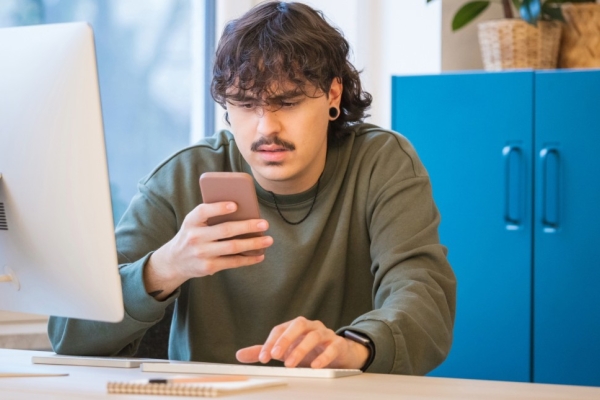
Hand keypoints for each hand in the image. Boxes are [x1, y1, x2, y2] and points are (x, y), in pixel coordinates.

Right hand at [144, 201, 272, 298]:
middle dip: (247, 226)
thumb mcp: (194, 223)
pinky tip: (259, 255)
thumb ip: (211, 216)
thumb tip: (243, 212)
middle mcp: (195, 237)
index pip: (203, 211)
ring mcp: (202, 253)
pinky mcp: (208, 267)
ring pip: (232, 247)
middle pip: (225, 230)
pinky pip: (233, 262)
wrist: (174, 261)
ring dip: (253, 243)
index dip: (219, 208)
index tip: (235, 205)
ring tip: (268, 240)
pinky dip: (248, 259)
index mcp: (191, 221)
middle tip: (264, 224)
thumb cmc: (191, 236)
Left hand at [236, 317, 369, 369]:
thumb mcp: (286, 350)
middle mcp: (310, 327)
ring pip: (314, 335)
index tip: (263, 357)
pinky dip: (324, 356)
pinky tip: (315, 365)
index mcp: (296, 327)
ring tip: (290, 364)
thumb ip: (265, 351)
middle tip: (276, 355)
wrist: (339, 353)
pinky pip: (332, 347)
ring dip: (301, 349)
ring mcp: (325, 334)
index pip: (280, 329)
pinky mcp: (338, 344)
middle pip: (298, 325)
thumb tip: (239, 355)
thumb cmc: (310, 350)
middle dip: (285, 339)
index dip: (271, 342)